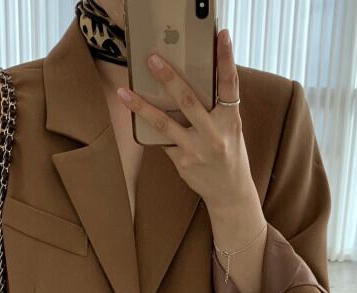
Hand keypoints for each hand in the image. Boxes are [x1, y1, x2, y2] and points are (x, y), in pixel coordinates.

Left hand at [116, 28, 256, 211]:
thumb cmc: (229, 156)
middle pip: (189, 100)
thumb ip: (216, 109)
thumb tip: (191, 84)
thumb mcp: (231, 130)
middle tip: (152, 59)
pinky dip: (151, 128)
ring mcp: (196, 149)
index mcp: (231, 120)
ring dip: (142, 106)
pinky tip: (137, 117)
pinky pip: (162, 141)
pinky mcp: (182, 162)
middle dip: (169, 78)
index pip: (230, 84)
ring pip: (164, 124)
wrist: (230, 192)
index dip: (226, 59)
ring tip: (124, 92)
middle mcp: (214, 134)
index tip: (222, 36)